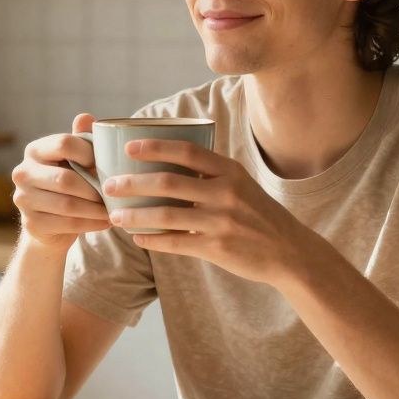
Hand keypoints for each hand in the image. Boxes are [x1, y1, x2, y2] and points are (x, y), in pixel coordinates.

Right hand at [11, 113, 110, 250]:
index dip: (88, 153)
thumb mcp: (75, 159)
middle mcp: (23, 172)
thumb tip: (85, 117)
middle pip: (65, 179)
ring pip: (68, 205)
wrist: (51, 221)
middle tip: (115, 194)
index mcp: (35, 150)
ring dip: (96, 209)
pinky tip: (105, 222)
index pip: (63, 144)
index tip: (105, 165)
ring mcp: (24, 199)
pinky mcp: (32, 223)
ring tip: (114, 209)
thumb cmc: (68, 181)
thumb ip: (81, 139)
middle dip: (94, 188)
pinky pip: (67, 224)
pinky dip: (91, 223)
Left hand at [102, 139, 317, 285]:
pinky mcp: (218, 248)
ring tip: (115, 216)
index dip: (156, 147)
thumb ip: (211, 174)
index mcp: (230, 172)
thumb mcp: (241, 185)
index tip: (130, 147)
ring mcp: (221, 222)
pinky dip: (153, 241)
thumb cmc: (258, 215)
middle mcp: (226, 193)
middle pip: (169, 183)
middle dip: (133, 183)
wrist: (289, 252)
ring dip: (135, 216)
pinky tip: (138, 239)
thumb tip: (168, 162)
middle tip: (109, 185)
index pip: (188, 152)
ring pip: (166, 216)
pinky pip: (176, 243)